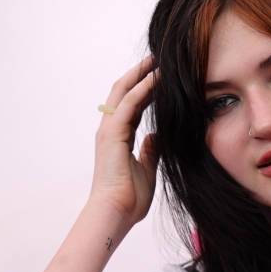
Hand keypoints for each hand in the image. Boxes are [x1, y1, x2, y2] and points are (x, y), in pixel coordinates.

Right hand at [90, 55, 159, 225]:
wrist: (116, 213)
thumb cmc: (129, 197)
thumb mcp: (147, 168)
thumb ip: (150, 150)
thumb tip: (156, 136)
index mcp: (119, 137)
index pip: (133, 105)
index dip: (146, 89)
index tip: (161, 75)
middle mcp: (111, 130)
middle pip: (124, 93)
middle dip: (140, 74)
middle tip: (157, 58)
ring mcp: (109, 131)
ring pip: (123, 93)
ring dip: (141, 75)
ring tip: (156, 60)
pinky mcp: (111, 135)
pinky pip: (127, 105)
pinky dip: (141, 90)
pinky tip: (155, 78)